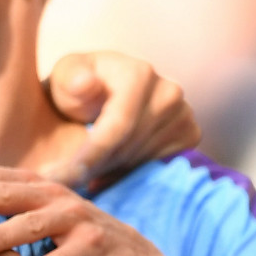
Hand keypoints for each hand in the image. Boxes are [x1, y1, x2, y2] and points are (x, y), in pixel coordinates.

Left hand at [36, 51, 196, 188]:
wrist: (104, 92)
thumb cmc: (77, 86)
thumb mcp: (65, 76)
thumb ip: (69, 79)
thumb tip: (84, 85)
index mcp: (139, 74)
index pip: (118, 125)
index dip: (93, 154)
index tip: (68, 177)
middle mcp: (169, 91)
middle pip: (130, 147)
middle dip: (96, 168)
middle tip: (67, 182)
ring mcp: (184, 113)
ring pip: (141, 161)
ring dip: (109, 172)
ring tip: (85, 173)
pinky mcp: (190, 134)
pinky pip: (158, 167)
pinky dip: (129, 174)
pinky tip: (109, 170)